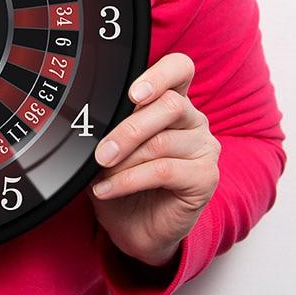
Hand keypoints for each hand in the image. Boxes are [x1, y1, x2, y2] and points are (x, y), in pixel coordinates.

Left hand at [88, 52, 220, 267]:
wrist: (134, 226)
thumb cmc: (122, 177)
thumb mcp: (111, 143)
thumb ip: (111, 122)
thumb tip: (90, 114)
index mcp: (172, 99)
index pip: (180, 68)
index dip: (159, 75)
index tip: (133, 94)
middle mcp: (193, 118)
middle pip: (170, 105)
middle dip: (128, 129)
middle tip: (102, 152)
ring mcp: (204, 147)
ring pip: (163, 141)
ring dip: (125, 160)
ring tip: (102, 174)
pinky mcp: (206, 177)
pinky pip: (165, 170)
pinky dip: (129, 180)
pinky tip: (107, 189)